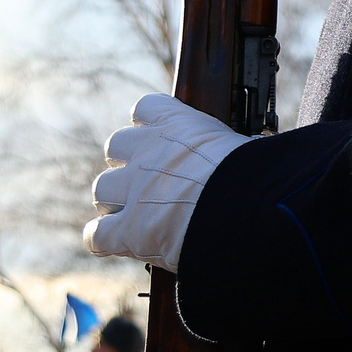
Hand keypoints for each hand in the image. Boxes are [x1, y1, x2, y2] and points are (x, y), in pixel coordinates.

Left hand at [84, 93, 247, 271]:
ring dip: (115, 200)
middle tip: (147, 179)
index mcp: (177, 125)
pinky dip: (102, 239)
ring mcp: (132, 190)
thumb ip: (229, 147)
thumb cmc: (254, 174)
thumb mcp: (244, 145)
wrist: (240, 206)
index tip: (158, 135)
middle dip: (128, 163)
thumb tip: (251, 150)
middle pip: (116, 146)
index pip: (146, 107)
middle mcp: (147, 151)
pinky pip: (97, 235)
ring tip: (135, 212)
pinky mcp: (127, 230)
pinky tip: (114, 244)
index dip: (148, 123)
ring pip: (102, 188)